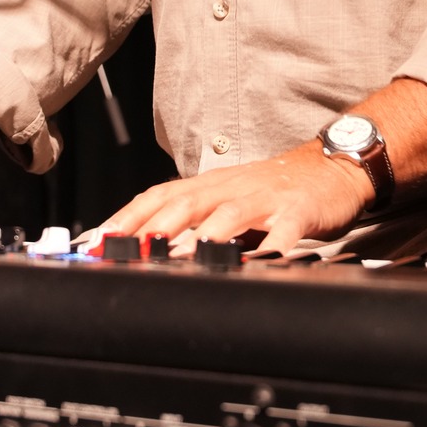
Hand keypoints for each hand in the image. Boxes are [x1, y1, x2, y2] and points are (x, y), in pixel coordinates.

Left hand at [98, 141, 373, 256]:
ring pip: (230, 214)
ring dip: (205, 235)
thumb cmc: (272, 189)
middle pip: (186, 202)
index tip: (95, 241)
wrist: (330, 165)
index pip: (157, 196)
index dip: (125, 217)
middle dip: (154, 225)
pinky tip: (261, 261)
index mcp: (208, 185)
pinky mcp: (298, 210)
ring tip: (183, 255)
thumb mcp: (226, 198)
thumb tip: (144, 248)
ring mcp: (264, 198)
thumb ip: (190, 220)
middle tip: (130, 248)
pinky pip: (285, 229)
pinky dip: (272, 245)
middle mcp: (230, 187)